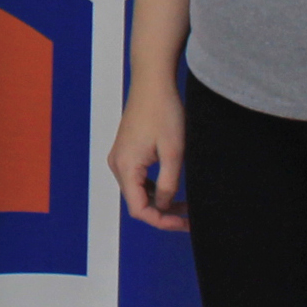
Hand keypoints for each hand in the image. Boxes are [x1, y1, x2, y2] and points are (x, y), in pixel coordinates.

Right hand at [108, 82, 188, 231]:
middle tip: (189, 217)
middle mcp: (117, 164)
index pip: (139, 209)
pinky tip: (172, 188)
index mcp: (125, 166)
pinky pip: (137, 179)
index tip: (185, 223)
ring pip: (137, 191)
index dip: (162, 221)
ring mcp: (119, 156)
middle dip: (163, 213)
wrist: (152, 83)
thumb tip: (163, 206)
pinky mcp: (126, 150)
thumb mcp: (173, 153)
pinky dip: (153, 188)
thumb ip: (167, 184)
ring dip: (159, 201)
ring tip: (185, 205)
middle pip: (136, 202)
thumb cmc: (164, 113)